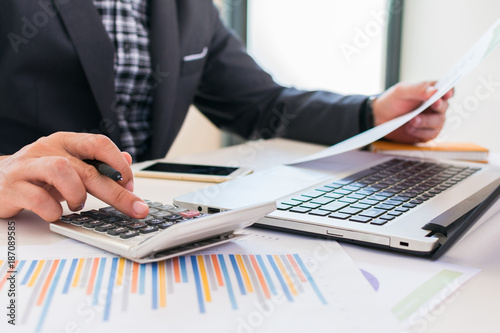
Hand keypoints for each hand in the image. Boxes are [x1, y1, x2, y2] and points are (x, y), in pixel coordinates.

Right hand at [0, 132, 148, 220]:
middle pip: (88, 168)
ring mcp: (28, 166)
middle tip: (135, 208)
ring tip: (77, 205)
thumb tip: (127, 160)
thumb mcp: (71, 166)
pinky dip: (53, 211)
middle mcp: (47, 149)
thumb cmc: (38, 175)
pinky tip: (55, 213)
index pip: (99, 143)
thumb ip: (97, 164)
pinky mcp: (12, 187)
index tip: (130, 185)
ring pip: (62, 171)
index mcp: (65, 142)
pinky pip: (38, 199)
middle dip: (116, 192)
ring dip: (78, 195)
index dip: (118, 165)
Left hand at [371, 81, 453, 142]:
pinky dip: (420, 132)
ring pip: (439, 122)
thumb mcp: (401, 91)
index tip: (447, 94)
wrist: (380, 118)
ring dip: (425, 122)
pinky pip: (431, 134)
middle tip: (430, 106)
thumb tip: (435, 90)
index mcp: (431, 92)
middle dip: (437, 108)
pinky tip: (410, 129)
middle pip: (444, 107)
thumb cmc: (392, 101)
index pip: (447, 90)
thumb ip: (418, 89)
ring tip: (411, 121)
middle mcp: (435, 106)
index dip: (449, 92)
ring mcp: (432, 120)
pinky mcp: (426, 133)